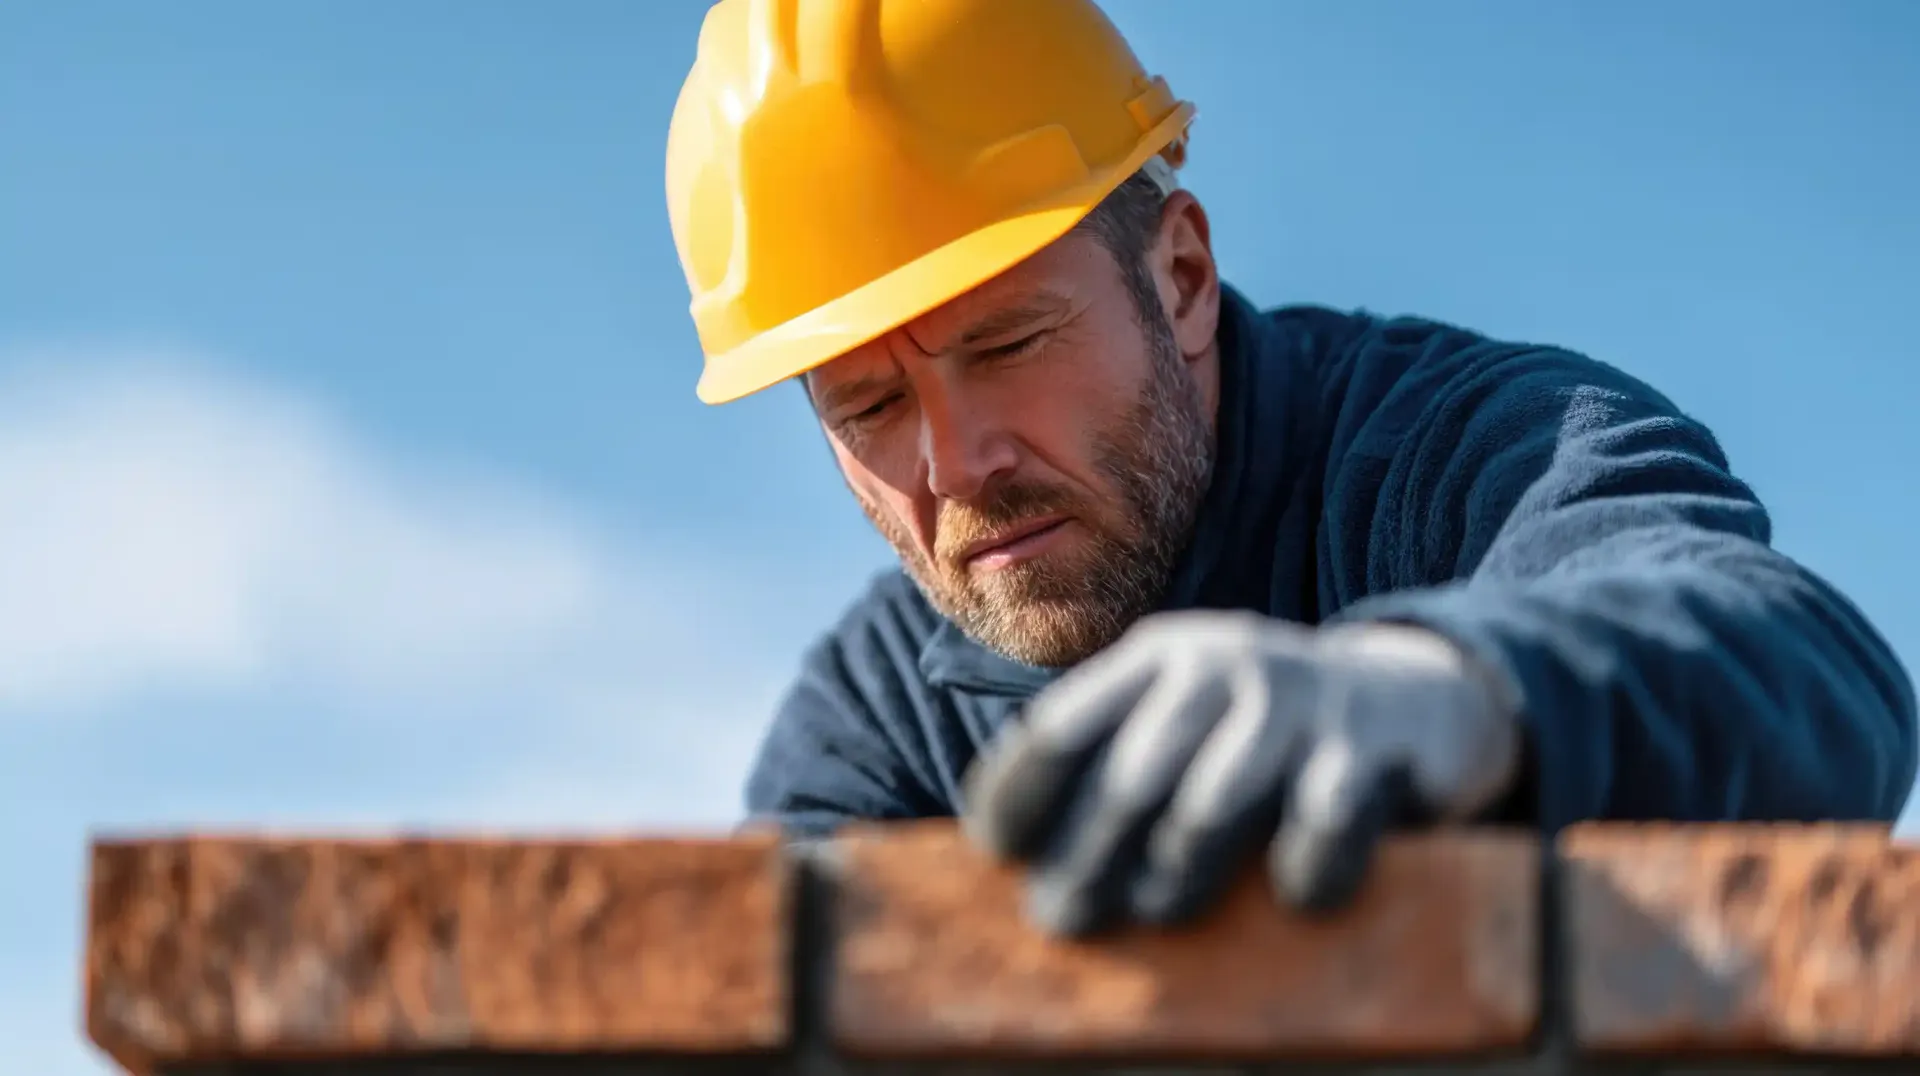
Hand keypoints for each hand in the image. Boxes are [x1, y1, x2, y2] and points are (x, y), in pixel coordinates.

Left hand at [960, 610, 1522, 935]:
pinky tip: (1293, 898)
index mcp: (1155, 659)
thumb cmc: (1263, 740)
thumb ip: (1110, 765)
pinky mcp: (1368, 746)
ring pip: (1212, 806)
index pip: (1061, 725)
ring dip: (1175, 875)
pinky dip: (1299, 874)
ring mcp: (1298, 701)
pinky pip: (1319, 825)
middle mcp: (1220, 665)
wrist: (1416, 698)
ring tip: (1158, 911)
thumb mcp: (1182, 723)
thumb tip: (1010, 866)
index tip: (993, 858)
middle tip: (1060, 920)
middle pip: (1128, 775)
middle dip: (1085, 855)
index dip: (1018, 792)